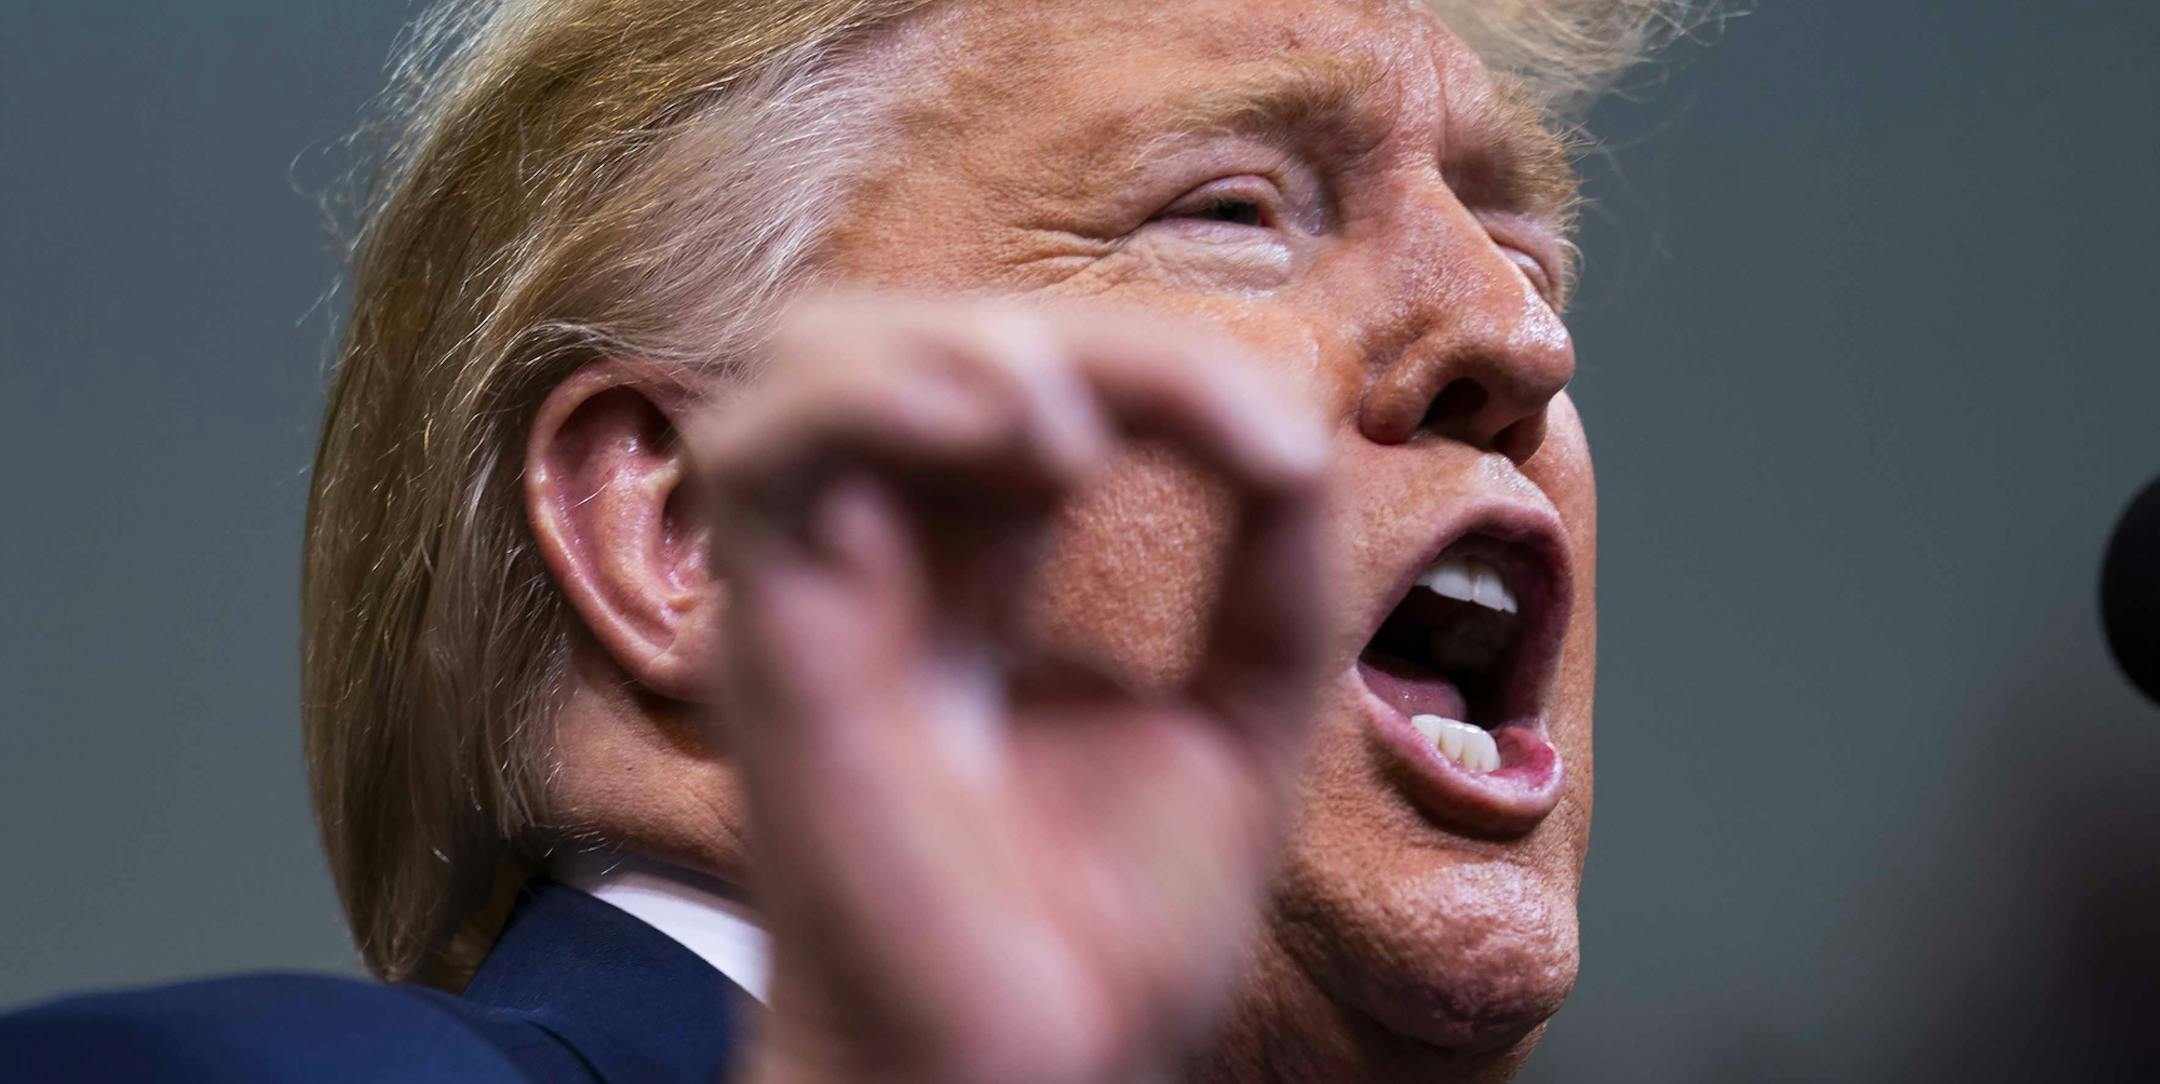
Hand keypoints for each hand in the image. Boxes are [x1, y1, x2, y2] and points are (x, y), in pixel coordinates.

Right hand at [691, 295, 1331, 1083]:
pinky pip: (760, 448)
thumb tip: (1293, 434)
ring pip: (815, 352)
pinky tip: (1022, 441)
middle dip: (1076, 343)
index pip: (1047, 384)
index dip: (1168, 371)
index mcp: (982, 570)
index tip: (1283, 459)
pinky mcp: (772, 635)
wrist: (1036, 1074)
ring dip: (964, 345)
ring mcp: (819, 589)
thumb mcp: (1240, 715)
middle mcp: (888, 561)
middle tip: (1192, 426)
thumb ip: (1272, 570)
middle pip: (930, 335)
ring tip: (1078, 432)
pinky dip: (881, 394)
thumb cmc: (1103, 933)